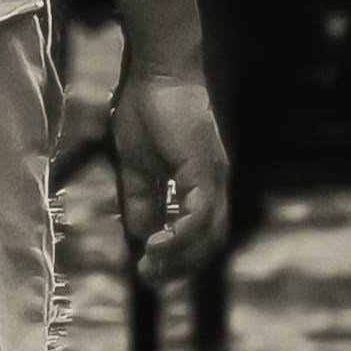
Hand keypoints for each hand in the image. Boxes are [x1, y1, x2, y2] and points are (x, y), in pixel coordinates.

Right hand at [111, 61, 229, 291]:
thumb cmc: (145, 111)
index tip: (148, 270)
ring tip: (151, 264)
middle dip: (182, 266)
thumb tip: (143, 235)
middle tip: (151, 277)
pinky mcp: (204, 169)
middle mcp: (214, 183)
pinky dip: (181, 234)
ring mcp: (213, 177)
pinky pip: (200, 213)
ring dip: (182, 256)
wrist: (155, 73)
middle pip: (211, 241)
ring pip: (210, 232)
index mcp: (199, 183)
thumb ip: (142, 201)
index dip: (178, 258)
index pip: (200, 233)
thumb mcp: (137, 167)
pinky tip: (156, 243)